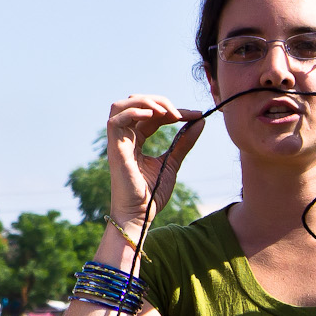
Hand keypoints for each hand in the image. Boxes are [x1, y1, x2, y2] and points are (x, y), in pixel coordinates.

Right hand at [106, 94, 204, 229]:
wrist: (140, 215)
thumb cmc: (151, 194)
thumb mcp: (172, 162)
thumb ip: (184, 142)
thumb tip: (200, 122)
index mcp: (135, 140)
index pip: (151, 115)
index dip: (172, 111)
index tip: (196, 115)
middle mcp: (124, 138)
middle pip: (134, 104)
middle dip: (157, 100)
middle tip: (179, 113)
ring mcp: (117, 142)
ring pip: (120, 106)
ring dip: (144, 101)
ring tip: (165, 111)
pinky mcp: (114, 150)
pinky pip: (115, 121)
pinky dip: (133, 112)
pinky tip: (153, 115)